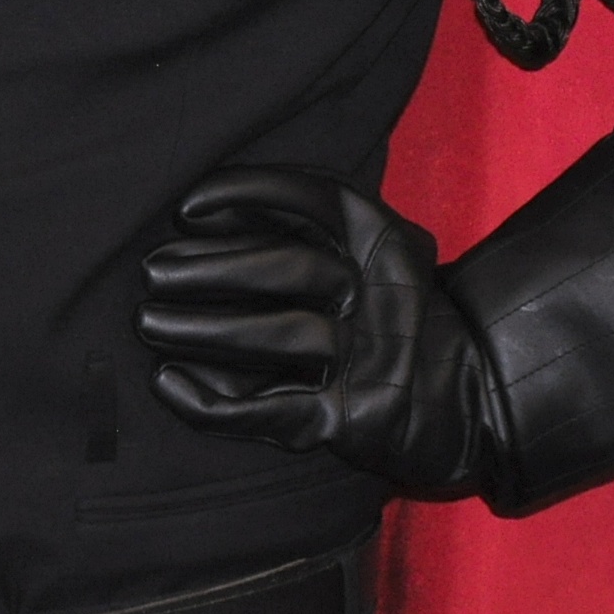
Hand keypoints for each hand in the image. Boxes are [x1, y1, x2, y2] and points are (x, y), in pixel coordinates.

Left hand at [135, 166, 494, 496]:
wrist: (465, 396)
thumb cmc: (386, 310)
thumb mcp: (368, 249)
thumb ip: (302, 227)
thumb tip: (197, 218)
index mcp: (383, 240)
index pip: (313, 198)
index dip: (245, 194)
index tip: (184, 210)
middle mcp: (380, 294)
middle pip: (288, 268)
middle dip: (209, 268)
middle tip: (150, 272)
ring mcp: (369, 358)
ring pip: (277, 336)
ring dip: (201, 329)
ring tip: (147, 321)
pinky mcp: (351, 419)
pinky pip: (271, 409)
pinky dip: (212, 401)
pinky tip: (167, 385)